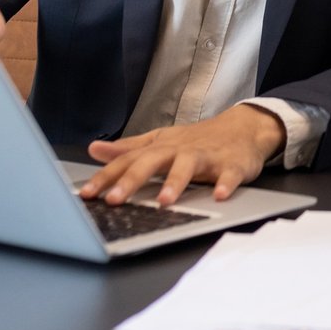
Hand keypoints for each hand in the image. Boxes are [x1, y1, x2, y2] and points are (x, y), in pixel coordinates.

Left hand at [80, 104, 285, 205]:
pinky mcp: (232, 164)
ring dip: (176, 182)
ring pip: (188, 166)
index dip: (106, 176)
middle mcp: (180, 150)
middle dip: (132, 180)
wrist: (244, 127)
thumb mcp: (161, 141)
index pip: (128, 160)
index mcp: (161, 147)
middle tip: (114, 199)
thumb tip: (95, 148)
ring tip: (164, 201)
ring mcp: (207, 156)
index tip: (86, 194)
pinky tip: (220, 196)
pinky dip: (225, 184)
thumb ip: (129, 148)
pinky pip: (229, 175)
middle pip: (152, 161)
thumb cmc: (198, 139)